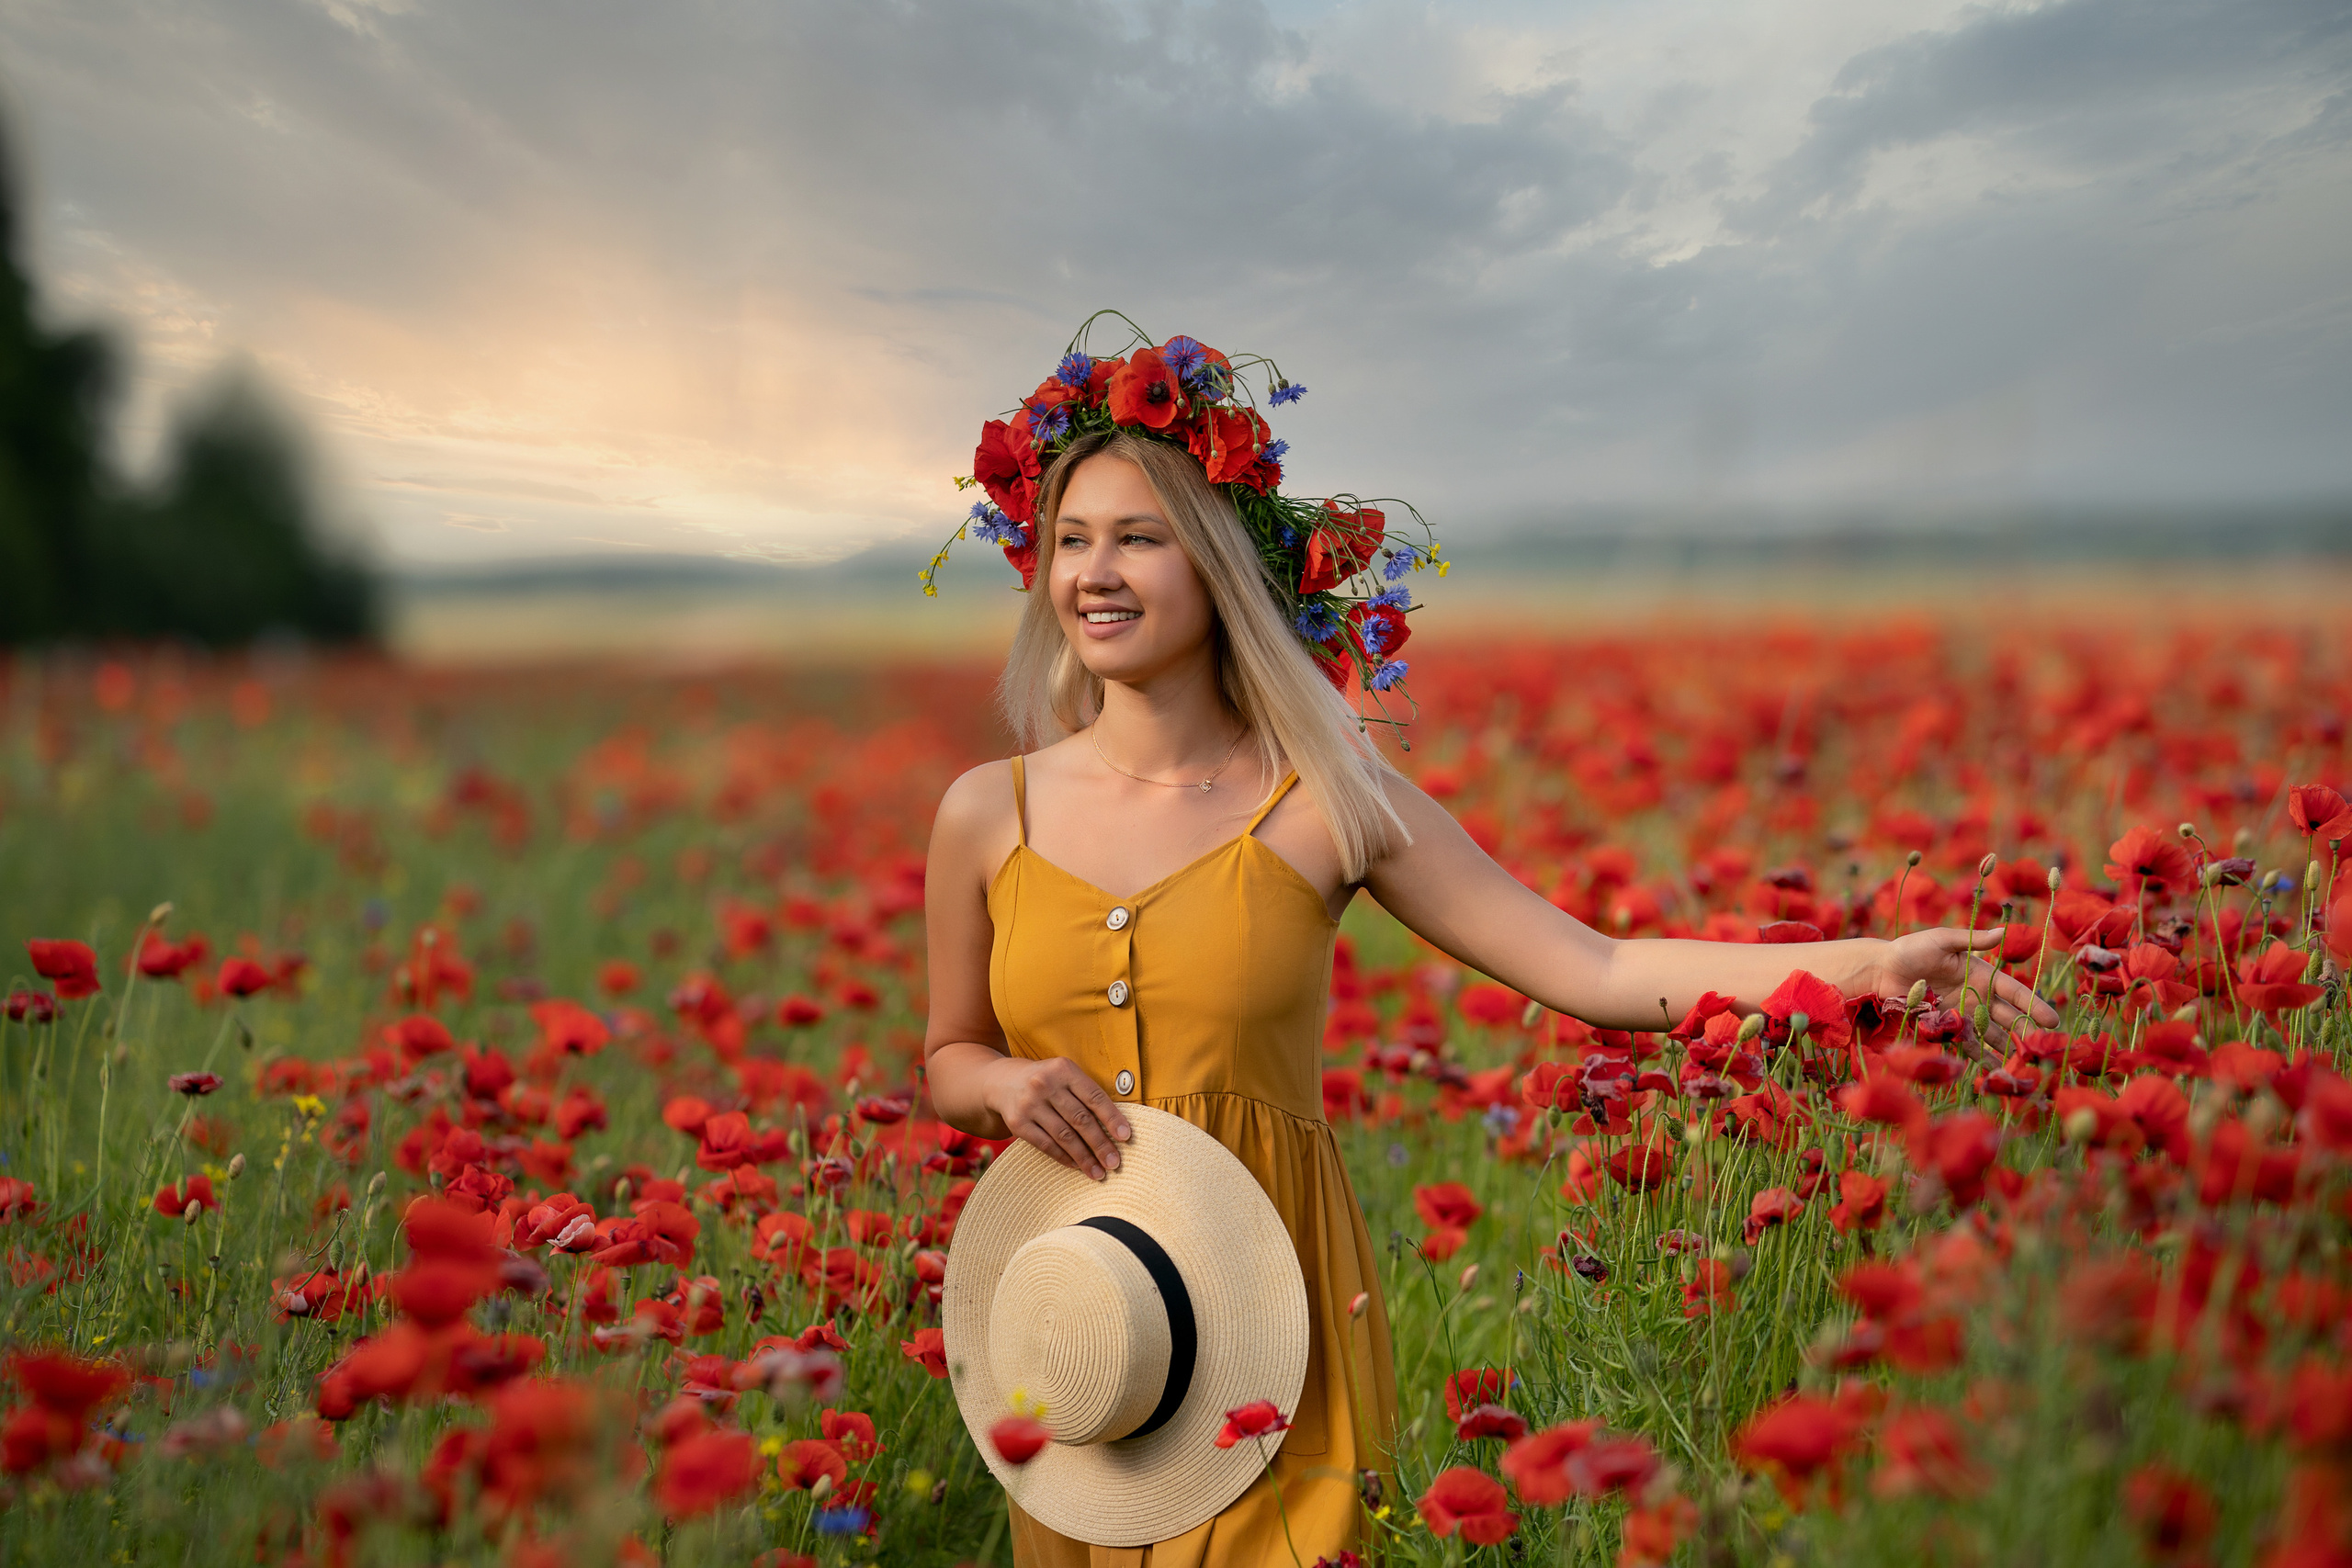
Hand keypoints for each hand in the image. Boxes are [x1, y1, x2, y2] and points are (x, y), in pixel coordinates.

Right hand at [982, 1055, 1131, 1180]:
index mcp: (1063, 1069)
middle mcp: (1045, 1084)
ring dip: (1084, 1157)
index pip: (1094, 1096)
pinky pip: (1046, 1144)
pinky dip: (1064, 1157)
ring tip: (1099, 1172)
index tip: (1126, 1137)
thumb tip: (1116, 1127)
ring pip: (1064, 1136)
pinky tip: (1077, 1166)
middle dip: (1100, 1144)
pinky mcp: (1017, 1123)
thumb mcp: (1064, 1075)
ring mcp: (1029, 1104)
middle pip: (1080, 1119)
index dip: (1112, 1118)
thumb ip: (1086, 1093)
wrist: (1001, 1082)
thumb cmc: (1046, 1081)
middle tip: (1115, 1163)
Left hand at [1869, 927, 2060, 1055]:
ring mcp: (1962, 1014)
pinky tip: (1995, 1071)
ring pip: (1990, 1033)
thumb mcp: (1942, 940)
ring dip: (2006, 1047)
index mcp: (1980, 974)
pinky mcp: (1946, 1027)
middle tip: (2042, 1047)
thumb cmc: (1911, 949)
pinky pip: (1967, 1044)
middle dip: (2025, 1031)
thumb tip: (2003, 932)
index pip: (2013, 992)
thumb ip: (1972, 940)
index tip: (2052, 1021)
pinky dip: (1981, 1057)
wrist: (1880, 970)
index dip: (2032, 1005)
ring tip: (2023, 1064)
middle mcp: (1975, 996)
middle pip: (2006, 1016)